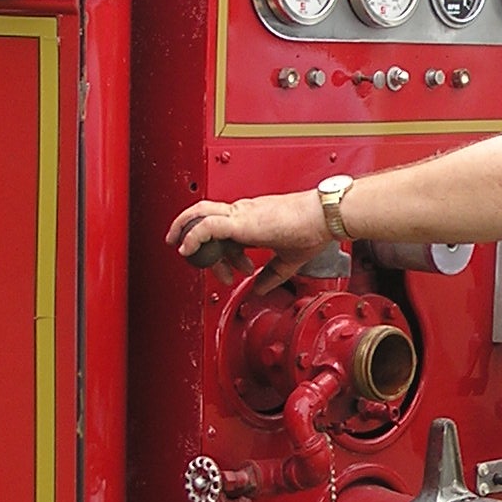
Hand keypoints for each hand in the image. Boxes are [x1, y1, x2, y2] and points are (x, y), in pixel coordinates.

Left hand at [167, 191, 330, 292]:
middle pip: (208, 220)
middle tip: (193, 260)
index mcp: (254, 219)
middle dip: (196, 240)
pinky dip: (192, 236)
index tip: (232, 272)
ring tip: (176, 246)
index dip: (223, 254)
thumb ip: (271, 275)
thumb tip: (257, 289)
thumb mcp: (289, 260)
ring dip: (183, 228)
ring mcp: (241, 214)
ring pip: (200, 214)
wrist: (325, 217)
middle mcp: (244, 213)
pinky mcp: (241, 220)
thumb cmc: (314, 231)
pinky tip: (187, 250)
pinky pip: (207, 226)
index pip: (226, 232)